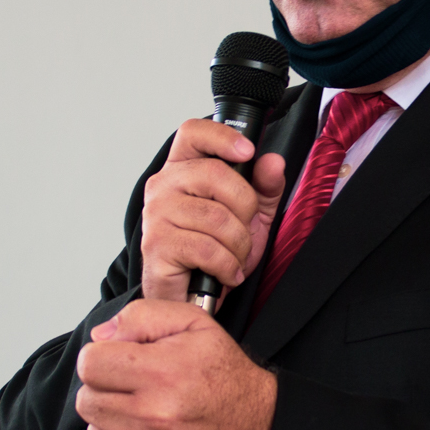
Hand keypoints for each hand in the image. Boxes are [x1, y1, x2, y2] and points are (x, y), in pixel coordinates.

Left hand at [76, 299, 276, 429]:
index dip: (102, 357)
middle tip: (134, 387)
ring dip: (115, 422)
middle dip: (106, 389)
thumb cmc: (226, 378)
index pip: (90, 364)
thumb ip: (141, 317)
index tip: (119, 361)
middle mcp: (154, 418)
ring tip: (146, 412)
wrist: (260, 429)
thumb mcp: (193, 324)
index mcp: (161, 374)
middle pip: (87, 400)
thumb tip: (101, 336)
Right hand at [139, 118, 286, 303]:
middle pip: (215, 174)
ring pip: (216, 217)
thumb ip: (264, 186)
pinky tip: (226, 273)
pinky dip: (227, 266)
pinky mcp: (157, 246)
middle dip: (245, 206)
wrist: (191, 297)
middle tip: (244, 228)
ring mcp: (157, 215)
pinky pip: (208, 249)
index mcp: (183, 169)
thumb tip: (273, 162)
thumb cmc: (213, 253)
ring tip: (235, 257)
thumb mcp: (250, 215)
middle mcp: (163, 186)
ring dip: (239, 245)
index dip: (222, 136)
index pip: (193, 133)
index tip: (247, 152)